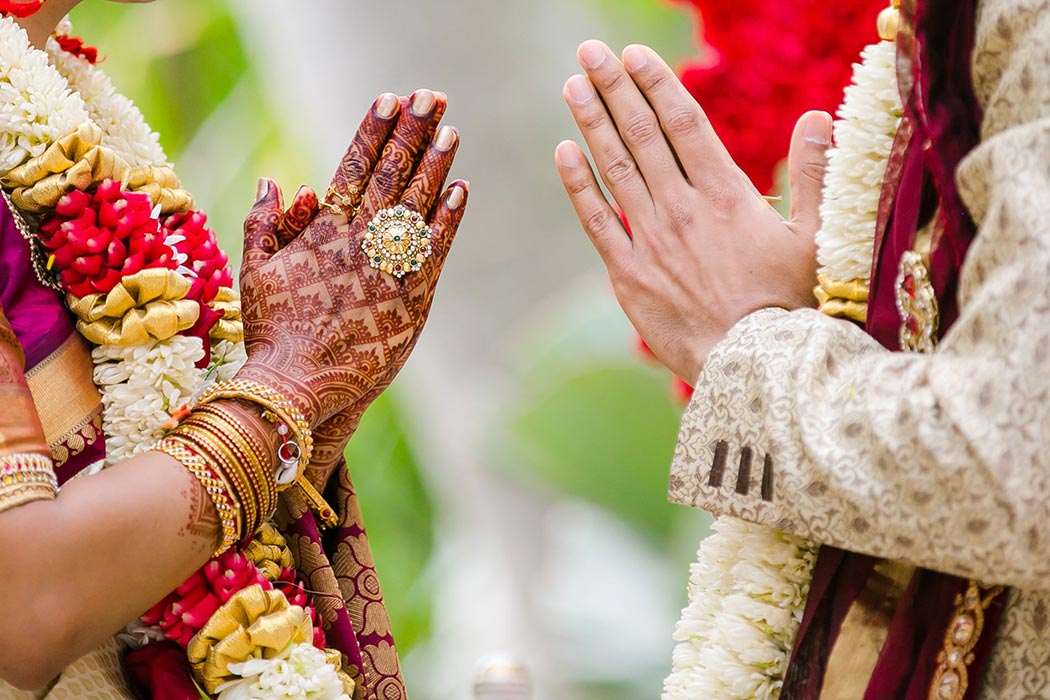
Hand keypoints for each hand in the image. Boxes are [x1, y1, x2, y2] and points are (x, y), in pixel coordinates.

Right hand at [237, 91, 467, 430]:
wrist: (299, 384)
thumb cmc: (272, 331)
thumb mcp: (256, 272)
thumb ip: (266, 223)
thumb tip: (275, 180)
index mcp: (323, 230)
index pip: (353, 166)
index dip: (374, 130)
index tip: (390, 98)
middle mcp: (360, 240)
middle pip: (392, 174)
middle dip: (412, 132)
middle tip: (432, 96)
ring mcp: (389, 267)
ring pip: (419, 204)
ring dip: (437, 164)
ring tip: (451, 130)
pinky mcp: (413, 298)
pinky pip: (436, 248)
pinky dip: (449, 217)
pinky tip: (462, 189)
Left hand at [555, 41, 830, 382]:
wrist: (754, 367)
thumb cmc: (793, 305)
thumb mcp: (817, 237)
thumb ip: (813, 174)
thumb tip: (816, 118)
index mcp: (727, 194)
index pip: (684, 123)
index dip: (656, 84)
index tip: (634, 54)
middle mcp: (683, 208)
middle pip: (642, 135)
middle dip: (614, 88)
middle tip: (590, 51)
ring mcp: (652, 240)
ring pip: (615, 168)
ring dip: (592, 123)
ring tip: (572, 85)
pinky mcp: (628, 274)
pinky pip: (597, 221)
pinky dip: (579, 184)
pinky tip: (564, 151)